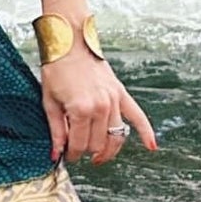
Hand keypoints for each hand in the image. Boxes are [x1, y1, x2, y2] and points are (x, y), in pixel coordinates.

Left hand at [41, 48, 157, 165]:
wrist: (70, 43)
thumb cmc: (56, 70)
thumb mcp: (49, 102)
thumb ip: (56, 131)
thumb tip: (57, 154)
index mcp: (81, 110)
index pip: (79, 145)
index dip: (71, 154)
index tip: (66, 156)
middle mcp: (101, 107)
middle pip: (97, 143)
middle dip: (85, 151)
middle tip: (76, 151)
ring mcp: (114, 100)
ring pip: (116, 136)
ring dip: (108, 150)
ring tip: (99, 158)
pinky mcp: (121, 93)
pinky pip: (137, 116)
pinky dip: (146, 132)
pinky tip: (151, 146)